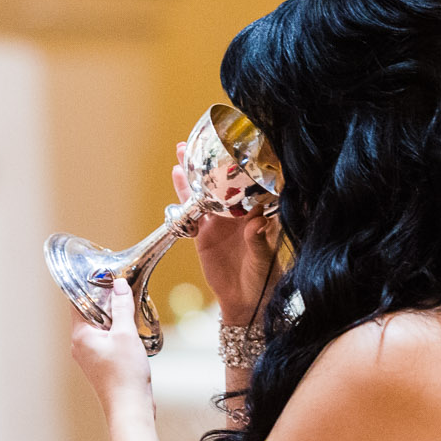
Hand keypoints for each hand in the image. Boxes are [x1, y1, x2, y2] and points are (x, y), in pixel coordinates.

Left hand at [69, 279, 153, 415]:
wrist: (130, 407)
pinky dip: (116, 331)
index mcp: (80, 335)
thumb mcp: (126, 334)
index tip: (104, 275)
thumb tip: (118, 285)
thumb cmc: (125, 374)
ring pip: (99, 327)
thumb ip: (122, 307)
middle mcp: (80, 345)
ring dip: (113, 317)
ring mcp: (90, 356)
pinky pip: (105, 340)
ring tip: (129, 306)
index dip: (90, 287)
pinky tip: (131, 329)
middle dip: (105, 300)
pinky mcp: (101, 364)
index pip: (77, 302)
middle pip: (89, 314)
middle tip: (122, 287)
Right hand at [177, 141, 278, 321]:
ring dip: (195, 172)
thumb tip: (256, 222)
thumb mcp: (264, 261)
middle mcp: (239, 214)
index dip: (248, 166)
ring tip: (184, 149)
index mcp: (259, 215)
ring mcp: (220, 222)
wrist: (245, 302)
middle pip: (227, 182)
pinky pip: (191, 211)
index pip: (255, 186)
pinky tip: (176, 176)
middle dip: (216, 161)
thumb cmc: (264, 279)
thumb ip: (259, 242)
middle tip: (207, 138)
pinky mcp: (203, 233)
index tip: (243, 146)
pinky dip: (183, 194)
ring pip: (206, 192)